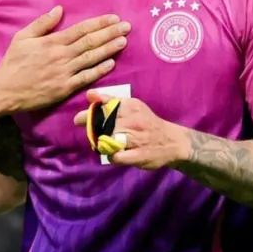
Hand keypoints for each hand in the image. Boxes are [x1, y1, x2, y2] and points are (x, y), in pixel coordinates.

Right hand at [0, 7, 129, 112]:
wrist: (6, 89)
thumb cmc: (13, 62)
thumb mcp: (23, 37)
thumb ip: (42, 23)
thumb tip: (59, 10)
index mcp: (52, 41)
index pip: (81, 29)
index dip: (99, 23)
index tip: (114, 18)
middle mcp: (61, 55)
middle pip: (90, 42)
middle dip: (110, 33)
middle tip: (127, 27)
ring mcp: (64, 72)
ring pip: (91, 58)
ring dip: (109, 49)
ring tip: (124, 41)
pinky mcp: (65, 88)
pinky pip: (86, 78)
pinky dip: (99, 70)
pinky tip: (111, 63)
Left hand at [74, 90, 189, 169]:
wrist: (173, 142)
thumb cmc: (147, 122)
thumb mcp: (132, 107)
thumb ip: (110, 101)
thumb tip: (89, 94)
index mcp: (130, 107)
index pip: (103, 108)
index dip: (88, 115)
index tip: (79, 120)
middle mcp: (133, 121)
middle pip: (102, 125)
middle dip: (91, 130)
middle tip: (92, 134)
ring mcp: (136, 139)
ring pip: (107, 141)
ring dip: (101, 144)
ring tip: (103, 144)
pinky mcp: (139, 155)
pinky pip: (116, 157)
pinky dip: (112, 157)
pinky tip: (115, 154)